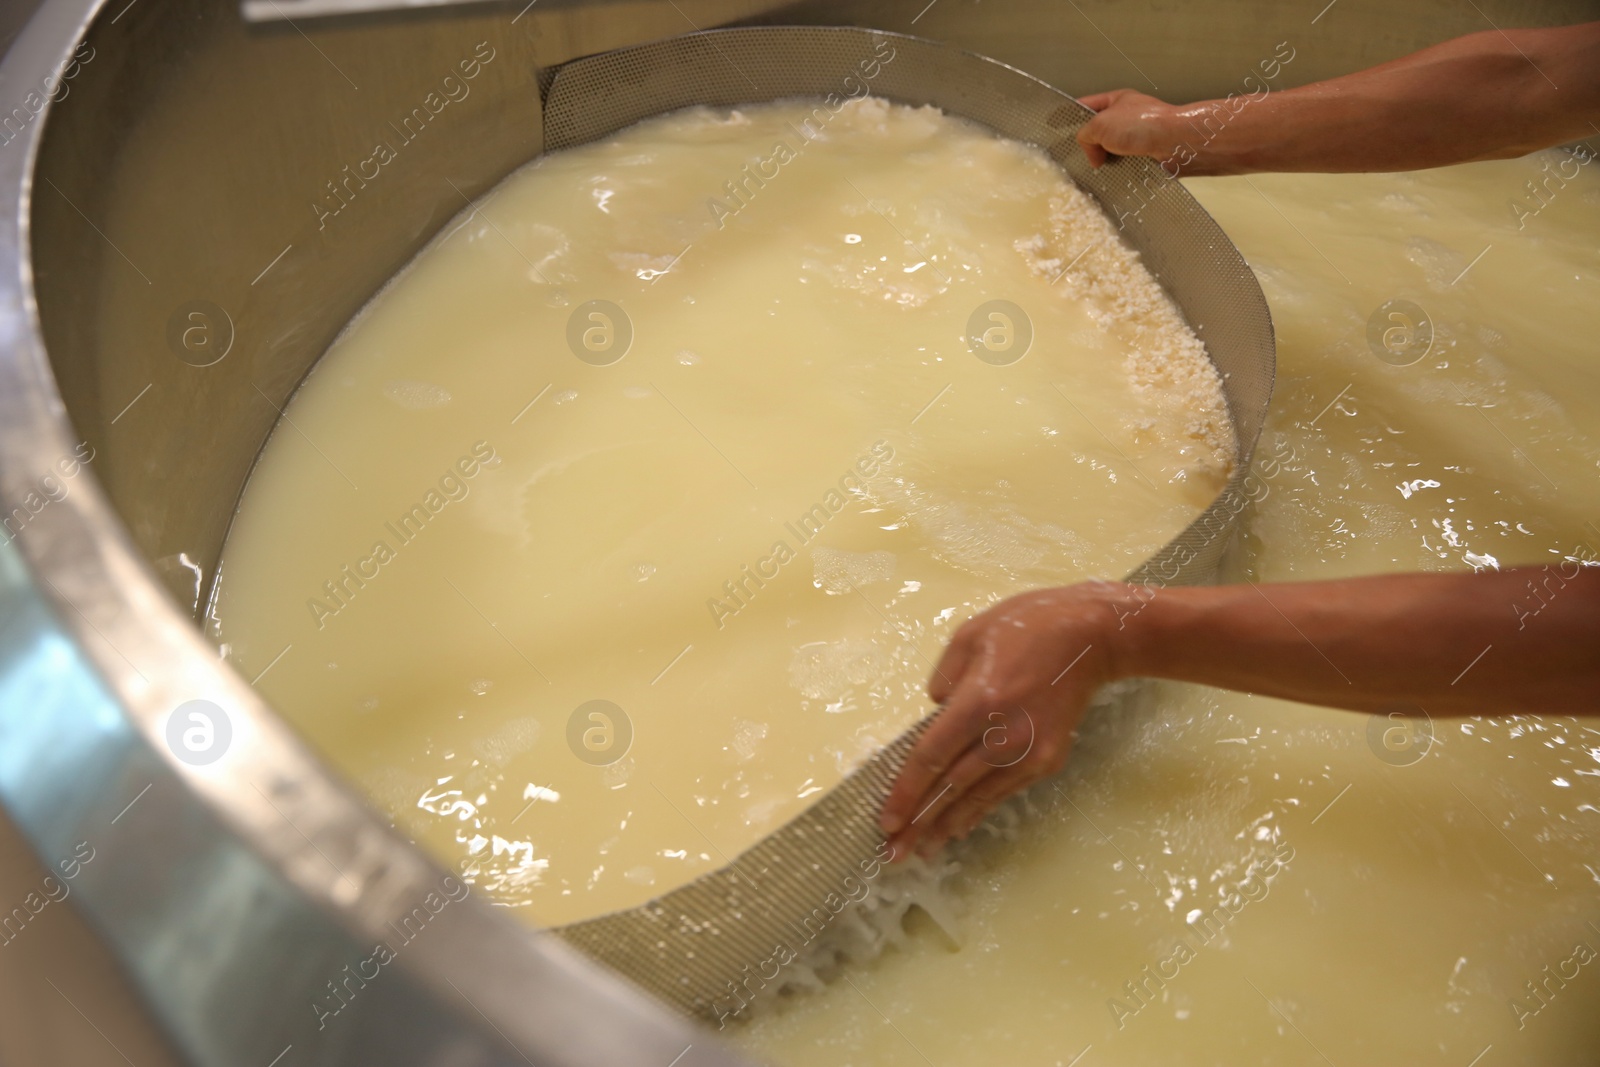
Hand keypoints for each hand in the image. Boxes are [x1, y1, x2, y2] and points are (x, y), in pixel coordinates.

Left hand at [878, 583, 1128, 859]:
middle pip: (951, 787)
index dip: (907, 792)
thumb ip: (944, 677)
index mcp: (979, 702)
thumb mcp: (971, 633)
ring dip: (947, 825)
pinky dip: (979, 809)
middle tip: (893, 853)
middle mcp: (1004, 735)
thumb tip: (934, 712)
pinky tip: (959, 825)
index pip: (932, 757)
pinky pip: (1004, 790)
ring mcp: (1030, 752)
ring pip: (979, 796)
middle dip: (920, 822)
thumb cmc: (1028, 626)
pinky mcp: (1048, 759)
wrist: (1094, 636)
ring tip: (922, 851)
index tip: (888, 820)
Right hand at [1076, 90, 1180, 167]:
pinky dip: (1118, 170)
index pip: (1086, 105)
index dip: (1071, 115)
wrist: (1175, 142)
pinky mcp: (1145, 154)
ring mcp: (1137, 136)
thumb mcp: (1101, 124)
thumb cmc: (1139, 124)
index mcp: (1117, 100)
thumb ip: (1085, 136)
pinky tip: (1112, 177)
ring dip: (1105, 160)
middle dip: (1090, 145)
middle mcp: (1127, 116)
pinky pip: (1124, 163)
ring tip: (1098, 171)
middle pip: (1098, 131)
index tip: (1056, 129)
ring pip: (1111, 150)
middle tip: (1082, 157)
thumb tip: (1093, 157)